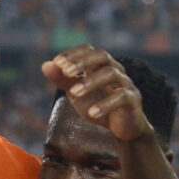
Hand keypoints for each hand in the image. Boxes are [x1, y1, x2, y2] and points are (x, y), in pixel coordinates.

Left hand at [41, 45, 155, 143]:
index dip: (73, 54)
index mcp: (101, 65)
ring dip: (91, 82)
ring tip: (74, 93)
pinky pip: (121, 97)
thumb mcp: (77, 93)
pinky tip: (92, 113)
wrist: (121, 127)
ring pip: (111, 74)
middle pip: (102, 56)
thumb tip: (46, 65)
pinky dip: (106, 104)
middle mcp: (115, 69)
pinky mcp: (133, 99)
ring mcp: (126, 83)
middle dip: (82, 62)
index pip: (89, 50)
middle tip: (65, 72)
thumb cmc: (98, 104)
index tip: (57, 63)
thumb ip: (63, 80)